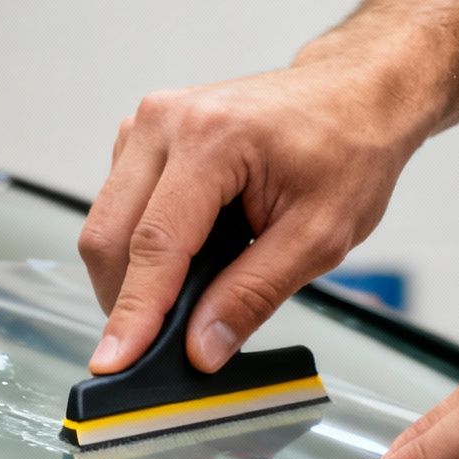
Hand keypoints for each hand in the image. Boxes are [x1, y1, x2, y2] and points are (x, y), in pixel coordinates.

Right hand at [78, 46, 437, 374]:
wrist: (353, 95)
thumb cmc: (347, 151)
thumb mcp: (319, 237)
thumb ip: (254, 295)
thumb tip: (201, 348)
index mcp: (211, 139)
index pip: (154, 244)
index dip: (133, 313)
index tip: (115, 362)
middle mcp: (165, 122)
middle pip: (109, 236)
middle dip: (126, 301)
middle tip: (160, 346)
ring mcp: (147, 124)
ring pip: (105, 225)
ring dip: (134, 273)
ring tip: (193, 288)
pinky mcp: (141, 136)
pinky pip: (117, 207)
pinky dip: (140, 246)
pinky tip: (189, 252)